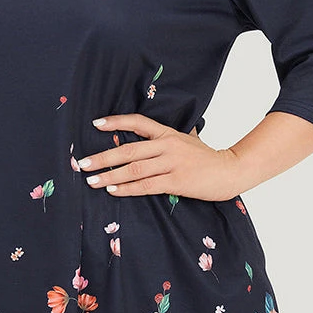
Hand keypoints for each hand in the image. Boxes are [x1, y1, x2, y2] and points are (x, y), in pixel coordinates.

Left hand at [77, 113, 240, 202]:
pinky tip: (113, 190)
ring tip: (91, 180)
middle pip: (129, 149)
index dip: (116, 122)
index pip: (137, 122)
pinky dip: (127, 188)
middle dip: (103, 157)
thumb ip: (170, 137)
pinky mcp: (176, 181)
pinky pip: (146, 186)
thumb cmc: (207, 157)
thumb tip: (153, 134)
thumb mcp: (188, 139)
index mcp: (168, 133)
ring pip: (134, 169)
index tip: (95, 125)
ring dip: (110, 176)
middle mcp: (167, 145)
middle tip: (83, 163)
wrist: (230, 170)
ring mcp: (172, 163)